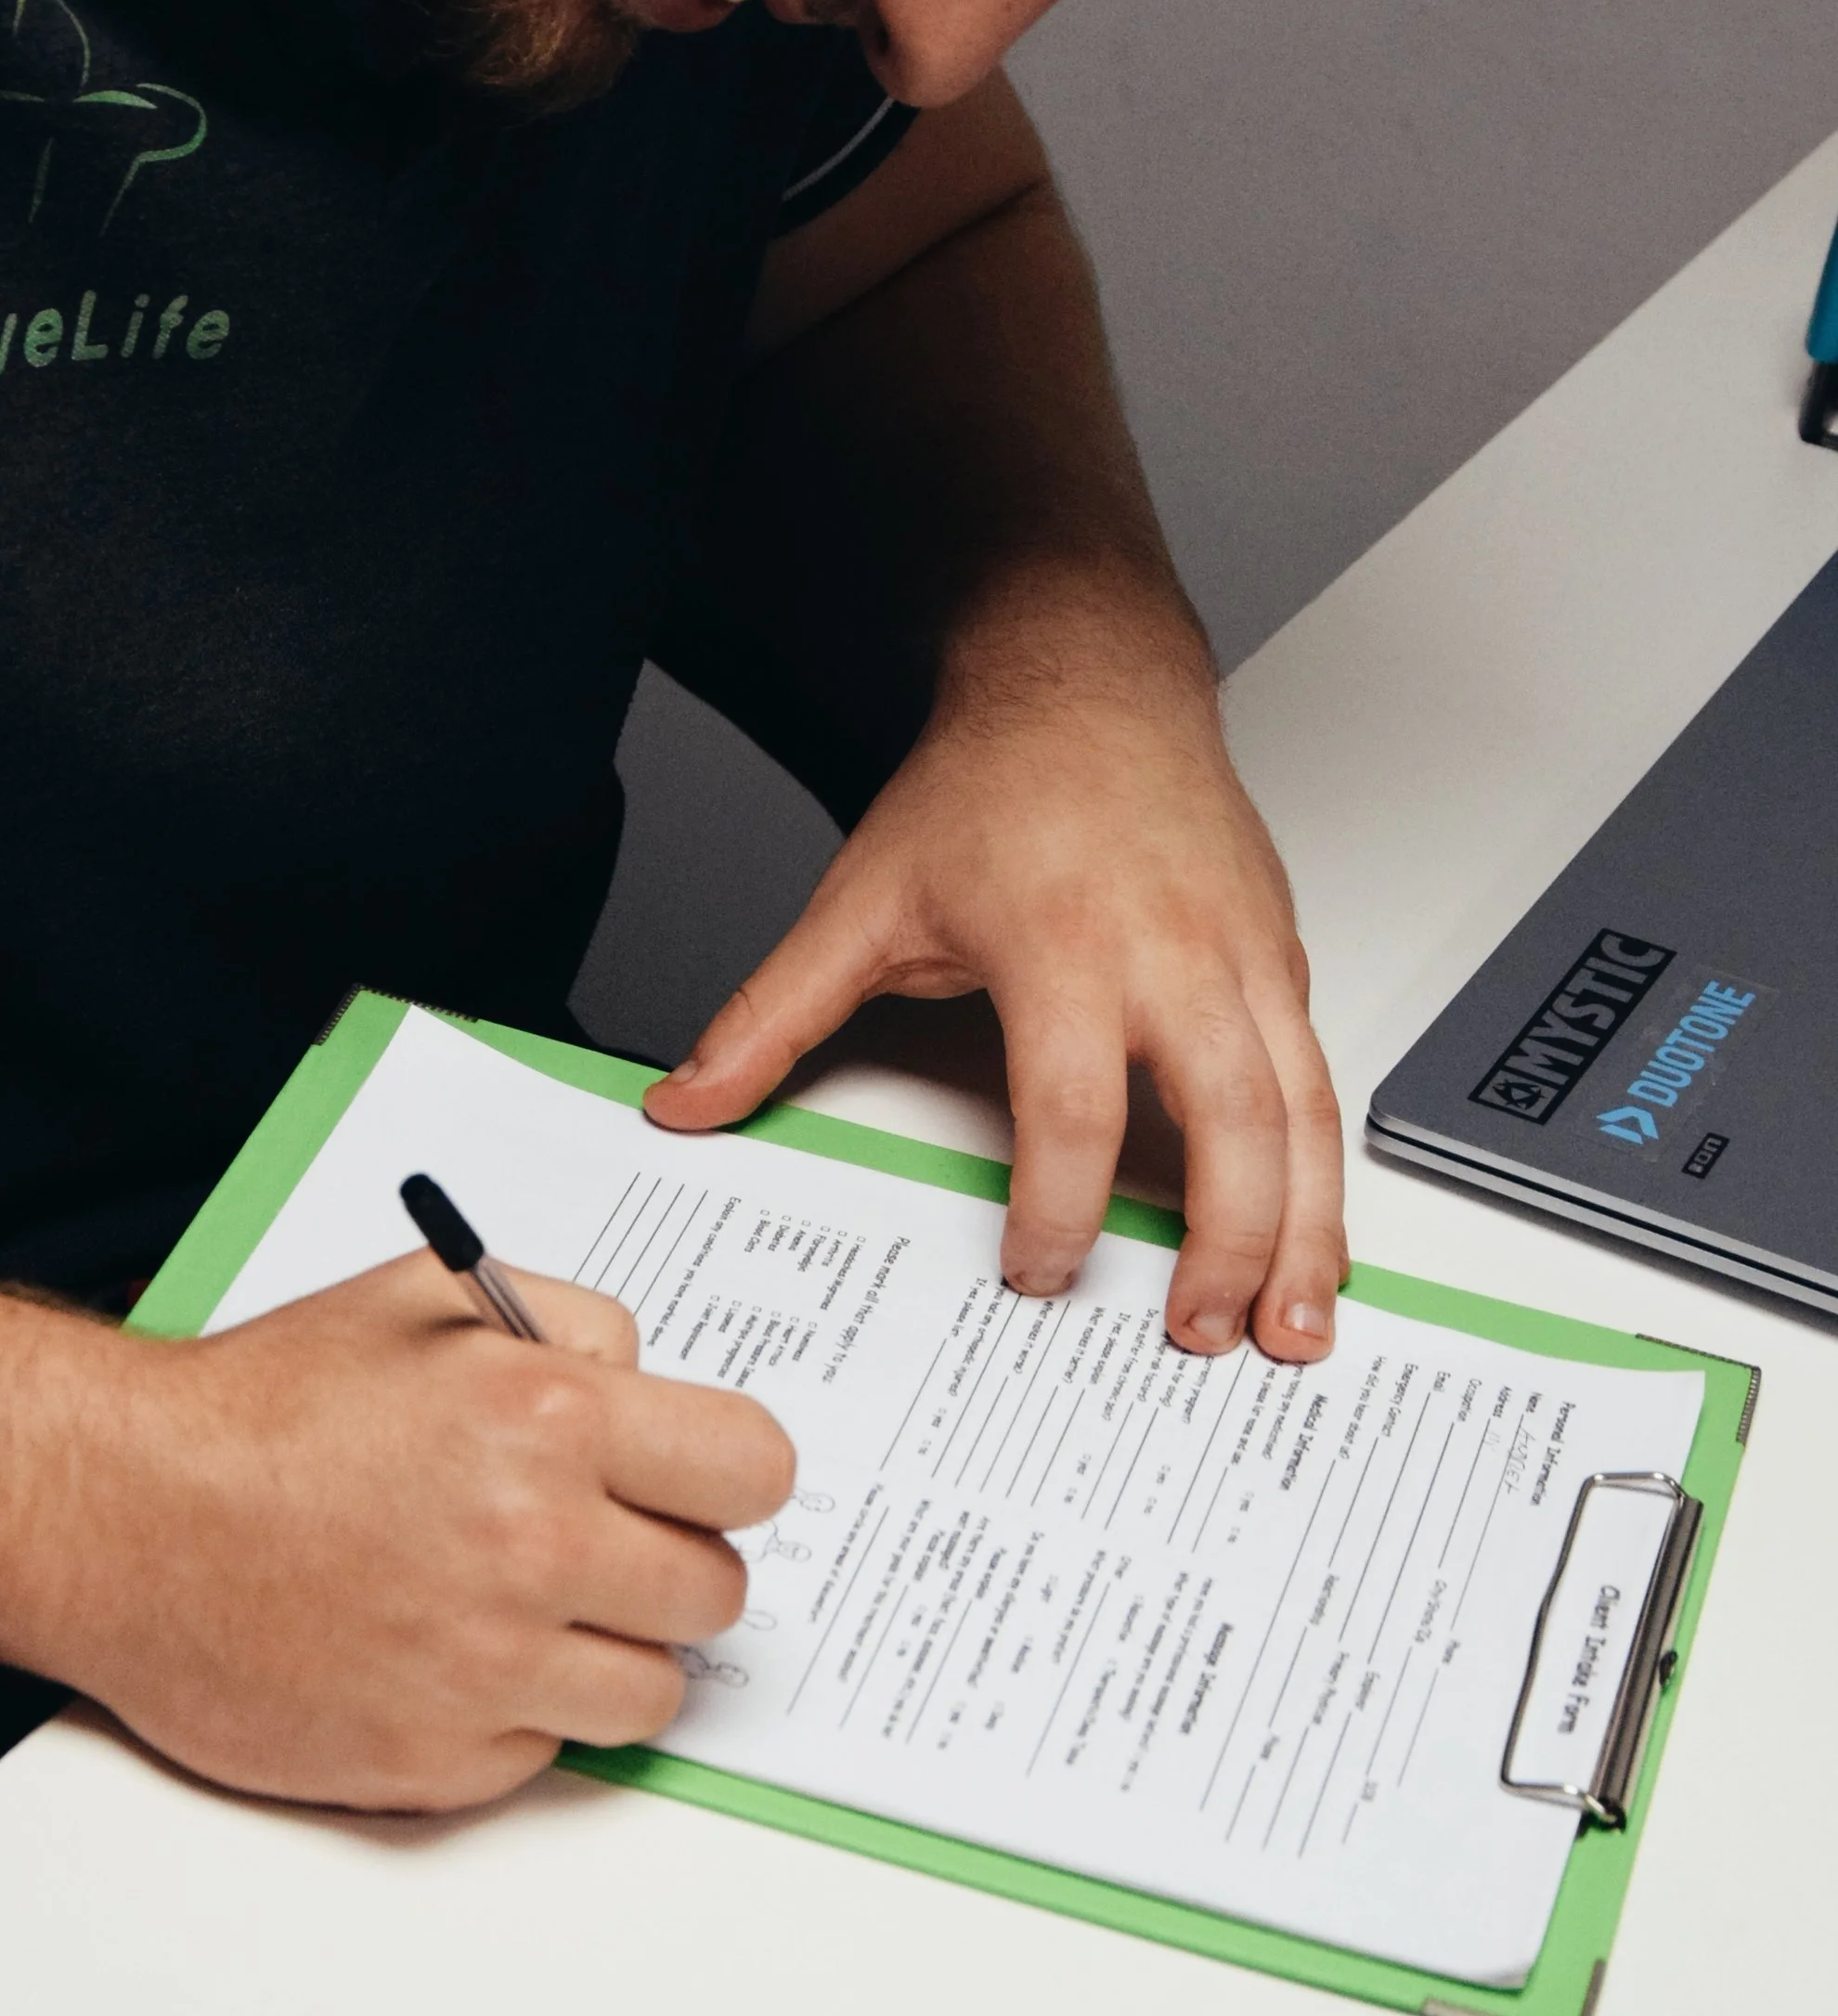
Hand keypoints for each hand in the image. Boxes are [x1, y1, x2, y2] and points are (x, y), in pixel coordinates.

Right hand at [24, 1254, 793, 1810]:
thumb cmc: (261, 1407)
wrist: (118, 1516)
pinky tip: (439, 1656)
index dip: (727, 1474)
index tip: (695, 1481)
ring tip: (521, 1608)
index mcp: (548, 1421)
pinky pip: (545, 1753)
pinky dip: (512, 1716)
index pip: (755, 1470)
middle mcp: (532, 1550)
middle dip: (667, 1566)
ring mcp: (484, 1669)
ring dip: (604, 1654)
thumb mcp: (428, 1299)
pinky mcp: (432, 1762)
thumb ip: (572, 1326)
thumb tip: (653, 1386)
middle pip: (715, 1594)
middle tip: (596, 1547)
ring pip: (649, 1692)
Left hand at [645, 597, 1345, 1359]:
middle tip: (1199, 1336)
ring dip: (1306, 1230)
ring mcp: (1246, 955)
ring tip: (1291, 1328)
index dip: (1056, 1208)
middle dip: (1224, 1244)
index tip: (1033, 1273)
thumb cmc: (993, 784)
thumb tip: (687, 1100)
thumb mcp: (863, 900)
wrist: (1089, 679)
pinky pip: (1320, 1080)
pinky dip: (1328, 1173)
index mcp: (1064, 943)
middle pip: (1228, 1121)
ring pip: (1302, 1111)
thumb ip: (773, 1015)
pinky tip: (1315, 1243)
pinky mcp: (1284, 958)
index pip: (1073, 1105)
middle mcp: (1174, 951)